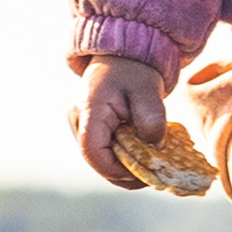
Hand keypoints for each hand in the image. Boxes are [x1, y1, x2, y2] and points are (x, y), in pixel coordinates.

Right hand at [70, 57, 171, 188]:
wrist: (123, 55)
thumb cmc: (135, 70)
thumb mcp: (148, 90)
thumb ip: (152, 119)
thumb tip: (154, 147)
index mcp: (89, 109)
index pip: (93, 152)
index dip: (116, 170)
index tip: (143, 174)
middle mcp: (77, 119)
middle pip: (95, 160)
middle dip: (123, 174)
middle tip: (153, 176)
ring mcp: (79, 124)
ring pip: (99, 159)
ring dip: (123, 167)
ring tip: (150, 166)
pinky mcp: (87, 127)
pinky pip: (102, 151)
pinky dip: (122, 158)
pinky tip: (142, 156)